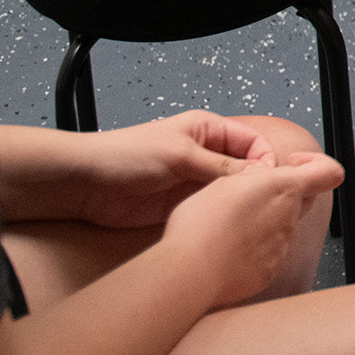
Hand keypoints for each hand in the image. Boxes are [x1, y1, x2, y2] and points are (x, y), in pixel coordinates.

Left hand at [62, 112, 279, 229]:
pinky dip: (221, 215)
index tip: (269, 181)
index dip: (265, 159)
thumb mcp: (180, 154)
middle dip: (256, 183)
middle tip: (263, 203)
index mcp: (208, 130)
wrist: (85, 185)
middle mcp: (205, 154)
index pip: (252, 141)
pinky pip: (211, 208)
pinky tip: (226, 225)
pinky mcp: (182, 204)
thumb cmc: (126, 155)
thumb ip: (219, 166)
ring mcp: (193, 180)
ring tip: (247, 217)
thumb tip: (258, 174)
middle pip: (245, 167)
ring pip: (230, 190)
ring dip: (238, 201)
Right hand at [160, 149, 342, 309]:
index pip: (330, 172)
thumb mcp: (223, 181)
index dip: (317, 163)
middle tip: (252, 193)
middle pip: (303, 198)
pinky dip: (254, 248)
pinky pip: (269, 253)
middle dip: (283, 192)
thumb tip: (261, 174)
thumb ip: (252, 175)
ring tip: (230, 225)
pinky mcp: (269, 271)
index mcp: (282, 189)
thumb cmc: (200, 227)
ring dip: (264, 221)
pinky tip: (229, 248)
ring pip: (282, 226)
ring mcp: (281, 247)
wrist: (189, 272)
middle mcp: (288, 218)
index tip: (296, 162)